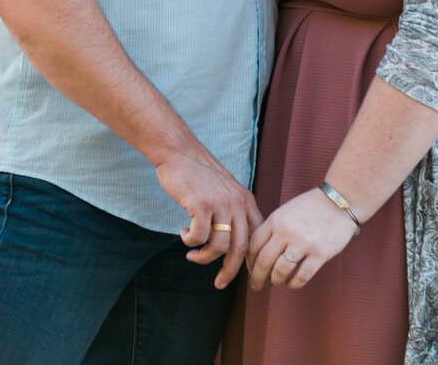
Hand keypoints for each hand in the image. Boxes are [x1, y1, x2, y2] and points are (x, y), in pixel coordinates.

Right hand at [155, 150, 263, 289]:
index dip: (252, 260)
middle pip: (241, 248)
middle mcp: (237, 203)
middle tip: (220, 284)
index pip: (257, 238)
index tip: (246, 277)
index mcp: (246, 202)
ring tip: (192, 255)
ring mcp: (221, 204)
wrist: (180, 152)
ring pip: (220, 246)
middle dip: (231, 271)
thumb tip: (233, 245)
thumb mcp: (226, 191)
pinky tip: (183, 234)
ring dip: (203, 257)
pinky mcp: (202, 204)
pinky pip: (199, 237)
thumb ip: (232, 212)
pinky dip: (190, 241)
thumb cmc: (200, 175)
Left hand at [246, 187, 357, 290]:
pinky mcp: (320, 253)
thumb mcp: (286, 211)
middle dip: (257, 278)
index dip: (249, 262)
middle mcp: (287, 231)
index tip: (251, 270)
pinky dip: (293, 284)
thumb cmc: (311, 207)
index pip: (254, 245)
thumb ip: (272, 228)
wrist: (340, 201)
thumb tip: (257, 254)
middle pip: (264, 261)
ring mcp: (304, 243)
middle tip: (256, 286)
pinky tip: (292, 283)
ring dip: (275, 281)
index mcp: (276, 219)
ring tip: (276, 283)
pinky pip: (301, 276)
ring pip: (280, 271)